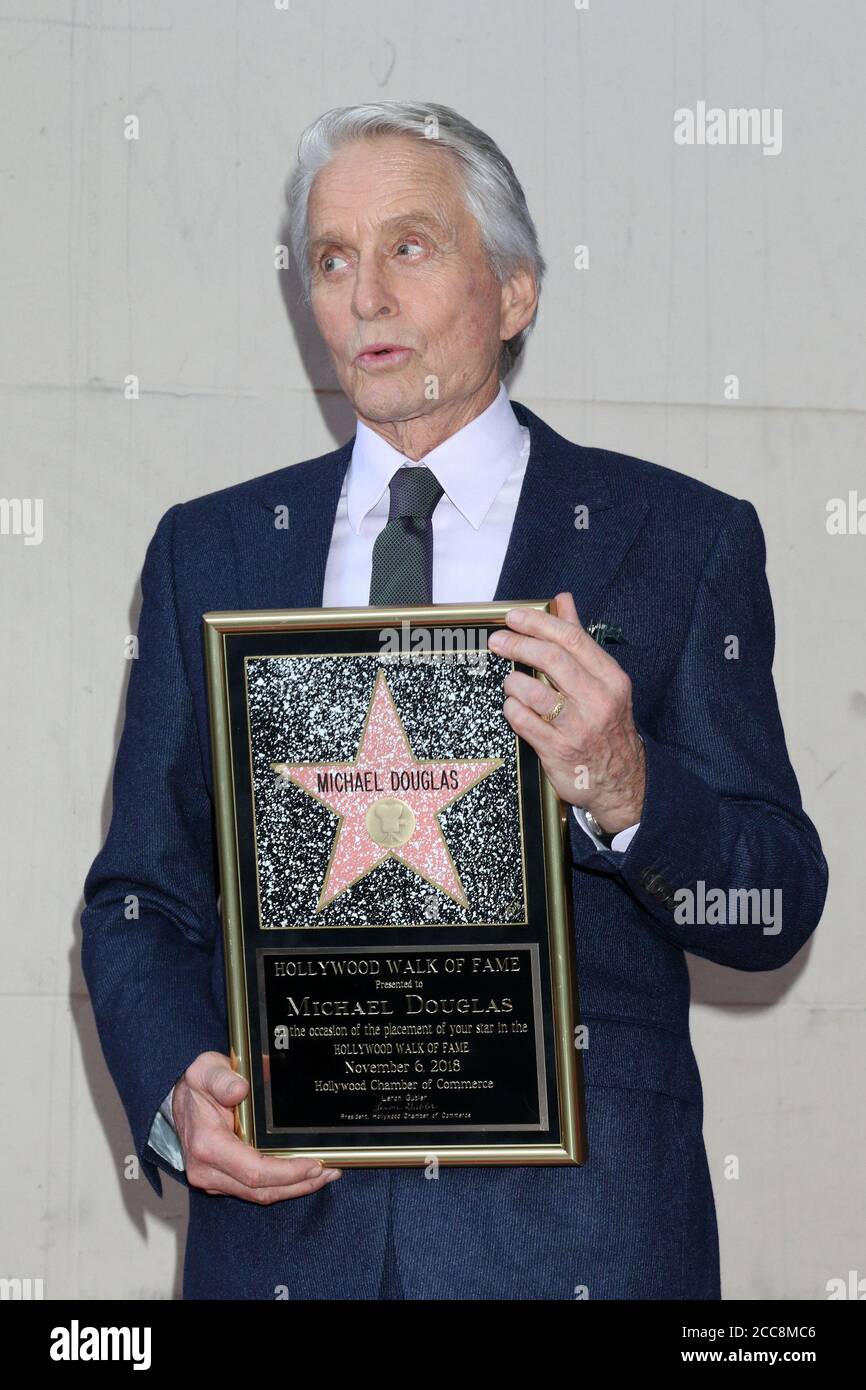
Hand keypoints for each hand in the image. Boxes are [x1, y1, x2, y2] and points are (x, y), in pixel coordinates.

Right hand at [172, 1051, 341, 1202]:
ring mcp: (213, 1179)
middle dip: (299, 1184)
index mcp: (207, 1145)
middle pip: (261, 1190)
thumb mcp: (207, 1071)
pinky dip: (280, 1185)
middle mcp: (208, 1170)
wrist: (178, 1098)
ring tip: (324, 1175)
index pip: (254, 1171)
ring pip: (259, 1194)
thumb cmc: (196, 1085)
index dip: (287, 1172)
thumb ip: (223, 1079)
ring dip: (293, 1188)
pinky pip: (254, 1189)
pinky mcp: (221, 1180)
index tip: (313, 1164)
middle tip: (330, 1172)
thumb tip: (240, 1090)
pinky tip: (302, 1175)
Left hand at [487, 592, 645, 833]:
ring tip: (510, 681)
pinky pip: (523, 720)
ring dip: (513, 681)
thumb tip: (564, 601)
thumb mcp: (604, 682)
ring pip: (532, 691)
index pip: (572, 638)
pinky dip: (512, 709)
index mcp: (610, 678)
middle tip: (497, 641)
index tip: (514, 617)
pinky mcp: (558, 749)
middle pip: (551, 659)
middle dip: (518, 644)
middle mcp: (597, 700)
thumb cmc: (607, 726)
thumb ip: (580, 640)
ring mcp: (577, 726)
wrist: (621, 781)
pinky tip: (514, 706)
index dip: (538, 623)